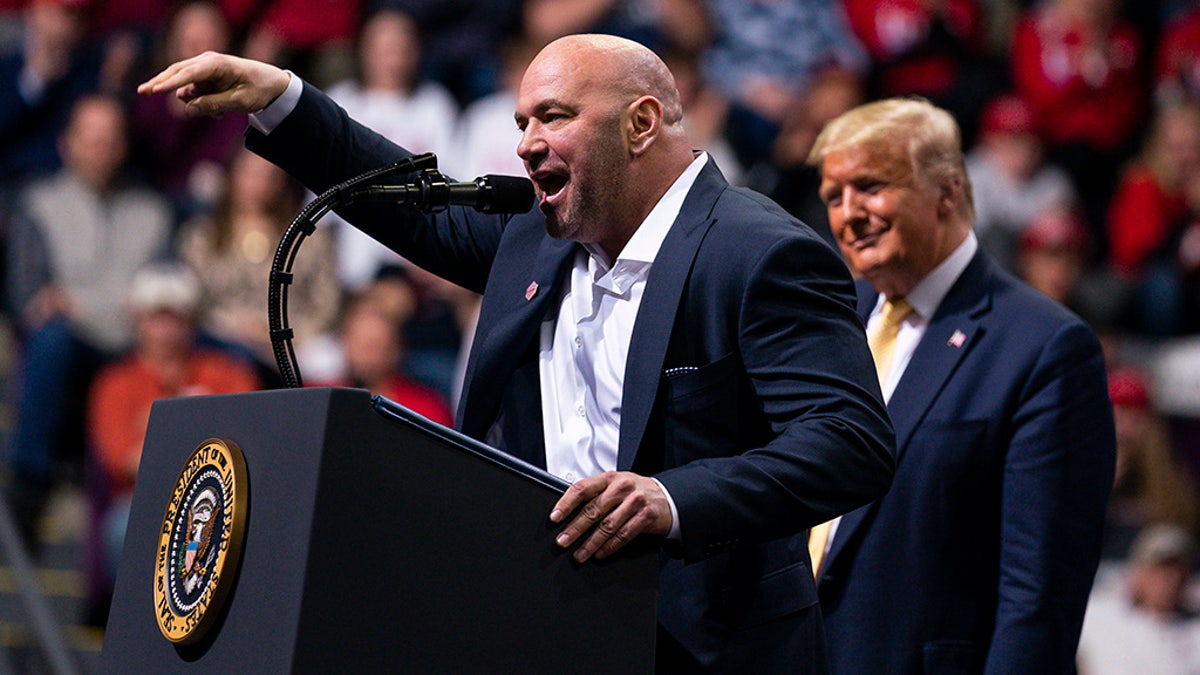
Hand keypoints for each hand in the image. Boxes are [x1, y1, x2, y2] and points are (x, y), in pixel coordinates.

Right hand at [136, 51, 289, 117]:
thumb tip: (188, 109)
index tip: (155, 90)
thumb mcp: (240, 101)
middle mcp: (206, 62)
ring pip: (184, 88)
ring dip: (196, 104)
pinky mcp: (204, 79)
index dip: (170, 82)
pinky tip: (220, 112)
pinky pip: (193, 94)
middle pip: (176, 73)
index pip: (189, 73)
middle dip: (160, 84)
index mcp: (217, 64)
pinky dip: (202, 105)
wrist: (271, 84)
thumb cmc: (258, 89)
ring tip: (220, 114)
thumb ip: (214, 105)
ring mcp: (203, 70)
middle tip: (141, 92)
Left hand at [549, 471, 672, 561]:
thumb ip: (595, 494)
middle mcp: (622, 487)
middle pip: (593, 509)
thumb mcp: (615, 485)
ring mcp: (635, 501)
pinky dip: (610, 546)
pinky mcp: (646, 516)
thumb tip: (567, 512)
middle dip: (575, 528)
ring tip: (579, 554)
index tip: (555, 517)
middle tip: (562, 541)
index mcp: (609, 478)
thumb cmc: (635, 492)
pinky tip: (600, 553)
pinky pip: (624, 535)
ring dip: (590, 543)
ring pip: (607, 525)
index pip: (582, 488)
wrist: (667, 496)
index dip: (566, 503)